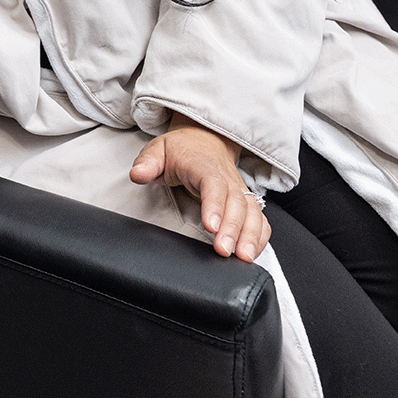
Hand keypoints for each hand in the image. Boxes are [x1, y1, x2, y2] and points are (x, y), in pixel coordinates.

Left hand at [129, 113, 268, 260]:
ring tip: (243, 257)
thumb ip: (147, 163)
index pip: (213, 184)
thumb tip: (137, 174)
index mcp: (203, 165)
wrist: (203, 140)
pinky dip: (260, 236)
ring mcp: (239, 190)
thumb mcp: (158, 150)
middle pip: (236, 202)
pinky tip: (252, 253)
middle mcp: (227, 178)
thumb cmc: (179, 150)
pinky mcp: (246, 201)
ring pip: (252, 212)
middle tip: (224, 250)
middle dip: (233, 228)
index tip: (210, 226)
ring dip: (250, 235)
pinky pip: (259, 219)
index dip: (214, 205)